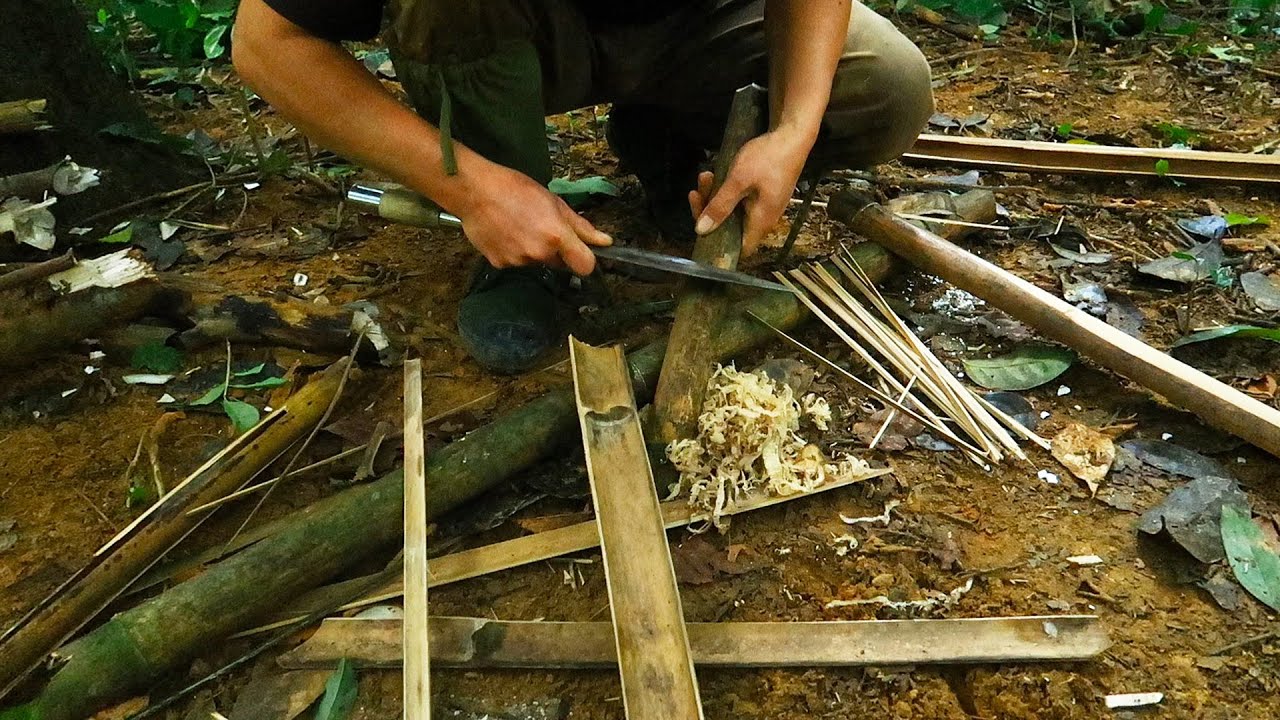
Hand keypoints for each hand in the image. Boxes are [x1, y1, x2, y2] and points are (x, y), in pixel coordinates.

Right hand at [456, 164, 611, 275]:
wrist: (472, 190)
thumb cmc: (513, 188)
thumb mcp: (553, 201)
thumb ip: (580, 226)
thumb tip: (605, 242)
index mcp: (556, 235)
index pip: (585, 266)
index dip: (585, 260)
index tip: (580, 252)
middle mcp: (539, 253)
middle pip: (559, 263)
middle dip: (555, 250)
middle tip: (539, 226)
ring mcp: (518, 261)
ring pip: (536, 262)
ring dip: (532, 249)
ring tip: (518, 226)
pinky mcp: (500, 264)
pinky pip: (515, 263)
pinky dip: (513, 251)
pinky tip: (504, 233)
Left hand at [688, 128, 813, 255]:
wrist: (792, 133)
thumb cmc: (769, 157)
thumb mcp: (738, 181)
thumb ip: (719, 207)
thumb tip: (701, 230)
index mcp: (761, 221)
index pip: (738, 249)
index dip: (718, 244)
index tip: (701, 226)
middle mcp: (764, 218)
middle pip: (730, 227)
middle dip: (710, 210)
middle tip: (697, 192)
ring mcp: (764, 204)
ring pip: (732, 209)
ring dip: (715, 195)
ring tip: (706, 176)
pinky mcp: (762, 192)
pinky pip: (739, 198)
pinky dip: (726, 188)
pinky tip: (717, 173)